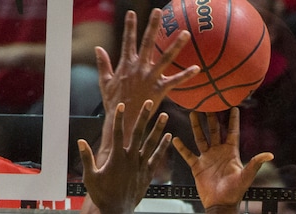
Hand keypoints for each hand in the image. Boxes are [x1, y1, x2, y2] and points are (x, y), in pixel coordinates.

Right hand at [79, 101, 170, 212]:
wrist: (118, 212)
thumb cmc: (102, 196)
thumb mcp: (90, 177)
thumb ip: (87, 158)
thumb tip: (80, 141)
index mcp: (116, 158)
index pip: (118, 133)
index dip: (119, 118)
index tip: (122, 105)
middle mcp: (131, 159)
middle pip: (139, 133)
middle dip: (144, 116)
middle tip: (150, 102)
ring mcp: (140, 166)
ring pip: (151, 143)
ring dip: (158, 128)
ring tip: (164, 115)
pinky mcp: (147, 173)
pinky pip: (156, 157)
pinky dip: (162, 147)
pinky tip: (168, 137)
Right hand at [96, 9, 199, 146]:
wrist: (122, 121)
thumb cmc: (114, 104)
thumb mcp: (105, 83)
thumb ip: (103, 64)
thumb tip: (98, 48)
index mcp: (126, 65)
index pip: (127, 41)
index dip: (129, 27)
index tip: (131, 13)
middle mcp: (139, 68)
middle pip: (147, 43)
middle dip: (152, 26)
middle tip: (158, 11)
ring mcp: (149, 78)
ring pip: (165, 58)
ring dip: (176, 45)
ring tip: (186, 33)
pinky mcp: (158, 90)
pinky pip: (175, 81)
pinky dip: (186, 75)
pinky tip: (197, 68)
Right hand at [173, 108, 272, 209]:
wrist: (220, 204)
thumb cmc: (235, 191)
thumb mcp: (246, 176)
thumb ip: (255, 163)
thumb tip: (270, 155)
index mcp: (231, 152)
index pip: (232, 132)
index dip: (233, 120)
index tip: (234, 106)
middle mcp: (218, 152)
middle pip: (214, 130)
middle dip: (212, 117)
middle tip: (208, 103)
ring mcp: (207, 158)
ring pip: (201, 138)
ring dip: (197, 126)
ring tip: (192, 113)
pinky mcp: (197, 167)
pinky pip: (188, 155)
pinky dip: (182, 148)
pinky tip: (176, 139)